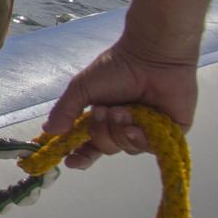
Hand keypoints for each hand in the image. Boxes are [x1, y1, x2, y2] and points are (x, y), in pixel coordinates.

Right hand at [42, 41, 198, 170]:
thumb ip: (65, 111)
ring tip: (124, 110)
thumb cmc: (116, 68)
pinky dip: (140, 138)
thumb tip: (48, 132)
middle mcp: (125, 128)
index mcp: (104, 119)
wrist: (151, 57)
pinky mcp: (170, 134)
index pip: (91, 146)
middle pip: (107, 148)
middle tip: (103, 111)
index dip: (80, 156)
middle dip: (101, 133)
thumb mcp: (82, 88)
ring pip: (127, 148)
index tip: (70, 161)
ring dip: (120, 131)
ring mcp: (147, 131)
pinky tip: (137, 124)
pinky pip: (150, 147)